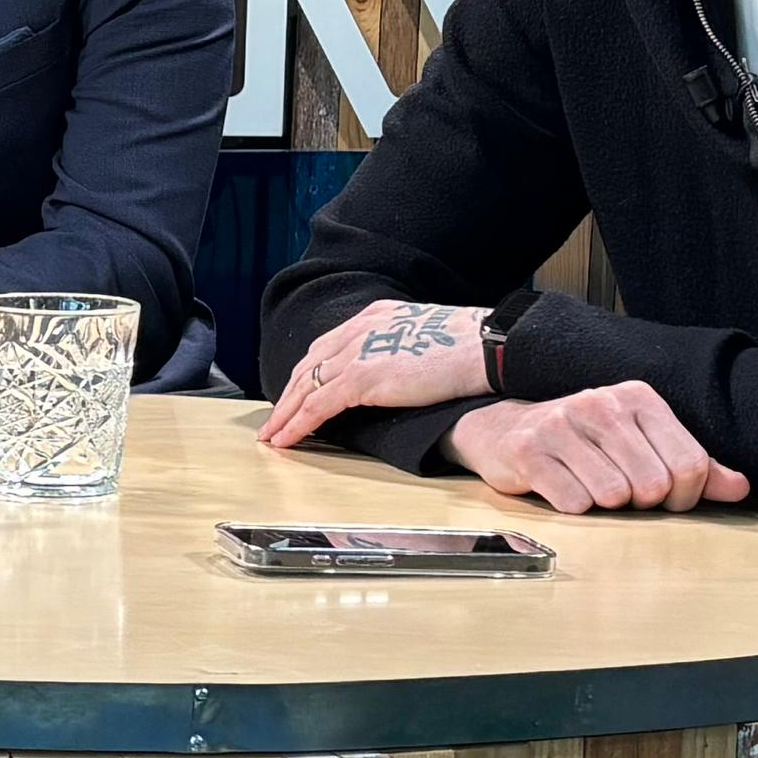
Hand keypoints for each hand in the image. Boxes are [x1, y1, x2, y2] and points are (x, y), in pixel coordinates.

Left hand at [258, 298, 493, 448]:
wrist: (485, 346)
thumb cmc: (472, 347)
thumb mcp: (428, 339)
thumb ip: (405, 350)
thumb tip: (401, 372)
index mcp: (376, 317)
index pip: (329, 347)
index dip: (309, 373)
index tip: (296, 392)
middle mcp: (360, 329)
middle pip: (309, 365)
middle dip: (288, 394)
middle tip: (274, 419)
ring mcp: (358, 352)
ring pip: (305, 386)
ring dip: (285, 414)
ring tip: (272, 436)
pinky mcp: (361, 378)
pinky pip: (317, 406)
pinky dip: (297, 424)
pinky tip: (287, 440)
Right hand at [444, 383, 748, 513]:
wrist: (504, 429)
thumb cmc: (581, 441)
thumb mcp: (640, 442)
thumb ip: (692, 465)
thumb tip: (739, 488)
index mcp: (639, 398)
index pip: (691, 463)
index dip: (684, 497)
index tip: (665, 500)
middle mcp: (603, 403)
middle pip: (655, 485)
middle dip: (643, 505)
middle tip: (623, 496)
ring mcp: (563, 425)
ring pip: (615, 495)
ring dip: (606, 507)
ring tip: (592, 490)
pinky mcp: (530, 451)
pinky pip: (574, 502)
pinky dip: (574, 508)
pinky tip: (564, 490)